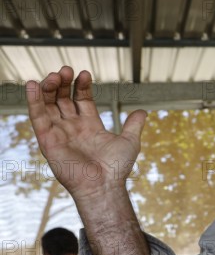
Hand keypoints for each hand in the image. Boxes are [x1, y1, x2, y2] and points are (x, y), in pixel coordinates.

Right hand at [26, 66, 146, 200]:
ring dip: (48, 88)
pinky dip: (33, 101)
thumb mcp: (130, 142)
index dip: (82, 86)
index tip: (85, 73)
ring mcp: (59, 134)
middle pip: (63, 99)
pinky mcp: (48, 141)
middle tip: (66, 69)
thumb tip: (142, 111)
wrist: (104, 185)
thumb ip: (134, 125)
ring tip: (54, 74)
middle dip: (63, 83)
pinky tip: (33, 84)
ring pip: (48, 105)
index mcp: (90, 126)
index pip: (82, 99)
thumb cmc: (117, 168)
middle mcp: (73, 128)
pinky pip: (37, 118)